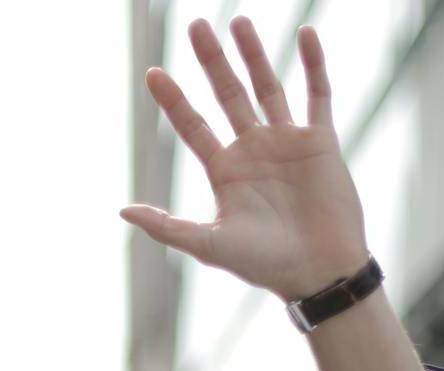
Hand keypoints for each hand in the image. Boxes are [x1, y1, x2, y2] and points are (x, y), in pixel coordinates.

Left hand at [121, 19, 368, 301]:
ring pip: (267, 87)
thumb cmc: (264, 265)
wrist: (319, 272)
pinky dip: (312, 65)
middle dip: (212, 61)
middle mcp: (253, 151)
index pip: (192, 125)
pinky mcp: (320, 142)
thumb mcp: (209, 245)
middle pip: (227, 95)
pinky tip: (306, 34)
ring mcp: (286, 142)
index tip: (152, 73)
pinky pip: (316, 95)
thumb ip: (167, 227)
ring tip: (239, 21)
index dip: (173, 99)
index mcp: (224, 171)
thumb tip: (122, 211)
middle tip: (196, 26)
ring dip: (255, 54)